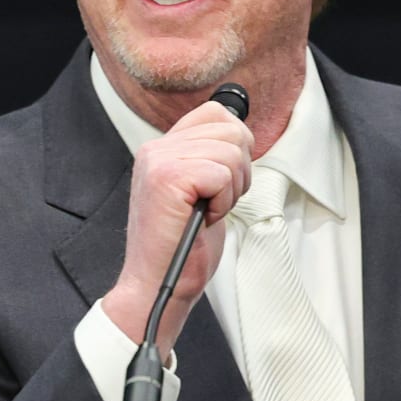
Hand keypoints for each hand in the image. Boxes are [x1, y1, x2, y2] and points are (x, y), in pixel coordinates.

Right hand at [101, 100, 253, 358]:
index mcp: (163, 148)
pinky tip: (203, 218)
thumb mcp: (201, 192)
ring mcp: (160, 161)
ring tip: (207, 212)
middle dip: (239, 171)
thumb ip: (212, 158)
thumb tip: (243, 132)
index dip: (236, 147)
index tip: (222, 182)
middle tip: (215, 202)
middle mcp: (156, 148)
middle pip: (232, 131)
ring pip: (231, 152)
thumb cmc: (185, 247)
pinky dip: (223, 201)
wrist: (159, 286)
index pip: (217, 114)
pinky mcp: (168, 178)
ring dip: (231, 189)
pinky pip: (222, 174)